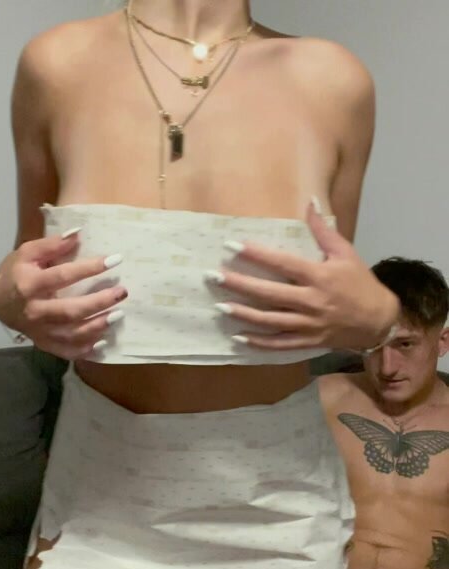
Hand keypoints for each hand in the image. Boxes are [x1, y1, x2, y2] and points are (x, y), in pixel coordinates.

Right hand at [0, 229, 127, 359]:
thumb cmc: (17, 273)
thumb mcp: (27, 253)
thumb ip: (51, 245)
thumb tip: (77, 234)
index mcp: (30, 285)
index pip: (63, 276)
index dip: (89, 268)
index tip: (114, 260)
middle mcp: (35, 311)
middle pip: (71, 310)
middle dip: (100, 302)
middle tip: (122, 292)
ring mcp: (40, 331)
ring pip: (73, 334)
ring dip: (98, 326)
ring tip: (119, 315)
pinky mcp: (45, 344)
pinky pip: (68, 351)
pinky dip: (87, 349)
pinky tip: (104, 342)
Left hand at [205, 200, 399, 350]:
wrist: (378, 320)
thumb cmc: (360, 284)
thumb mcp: (346, 253)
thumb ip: (324, 229)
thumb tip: (311, 201)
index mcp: (319, 276)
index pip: (282, 263)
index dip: (256, 254)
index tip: (232, 246)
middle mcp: (311, 301)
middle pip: (269, 293)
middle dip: (239, 285)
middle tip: (214, 277)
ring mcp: (308, 324)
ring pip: (270, 320)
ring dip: (243, 314)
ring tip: (220, 307)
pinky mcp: (308, 341)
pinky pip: (280, 344)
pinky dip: (259, 342)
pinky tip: (238, 337)